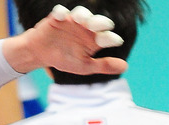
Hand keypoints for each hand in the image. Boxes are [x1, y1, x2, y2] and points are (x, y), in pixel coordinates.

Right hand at [3, 4, 126, 76]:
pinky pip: (59, 12)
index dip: (111, 38)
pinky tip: (62, 17)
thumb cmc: (65, 59)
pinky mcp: (57, 18)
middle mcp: (85, 27)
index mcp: (93, 39)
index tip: (116, 42)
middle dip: (99, 22)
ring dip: (83, 15)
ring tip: (84, 20)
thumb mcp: (85, 66)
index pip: (105, 36)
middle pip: (95, 21)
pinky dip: (61, 13)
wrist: (43, 54)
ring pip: (80, 13)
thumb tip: (126, 67)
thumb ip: (104, 65)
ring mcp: (71, 21)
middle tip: (105, 26)